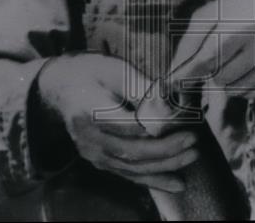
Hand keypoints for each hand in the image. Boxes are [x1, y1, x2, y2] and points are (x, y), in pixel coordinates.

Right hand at [37, 53, 198, 192]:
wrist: (62, 88)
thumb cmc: (93, 73)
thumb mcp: (115, 70)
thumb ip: (142, 89)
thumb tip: (170, 106)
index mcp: (88, 111)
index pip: (124, 125)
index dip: (153, 126)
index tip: (179, 120)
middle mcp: (88, 138)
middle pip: (130, 150)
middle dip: (165, 149)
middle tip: (192, 140)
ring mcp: (93, 154)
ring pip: (132, 167)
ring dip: (165, 165)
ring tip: (191, 157)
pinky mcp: (100, 162)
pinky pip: (129, 175)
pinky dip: (154, 180)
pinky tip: (176, 183)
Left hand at [166, 0, 254, 97]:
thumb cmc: (250, 6)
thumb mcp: (218, 10)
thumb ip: (193, 38)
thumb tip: (174, 72)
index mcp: (243, 24)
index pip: (207, 58)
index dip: (187, 73)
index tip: (172, 82)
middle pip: (220, 77)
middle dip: (212, 71)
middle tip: (222, 55)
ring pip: (235, 90)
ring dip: (228, 79)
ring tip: (239, 58)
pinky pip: (252, 95)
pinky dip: (245, 85)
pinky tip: (252, 66)